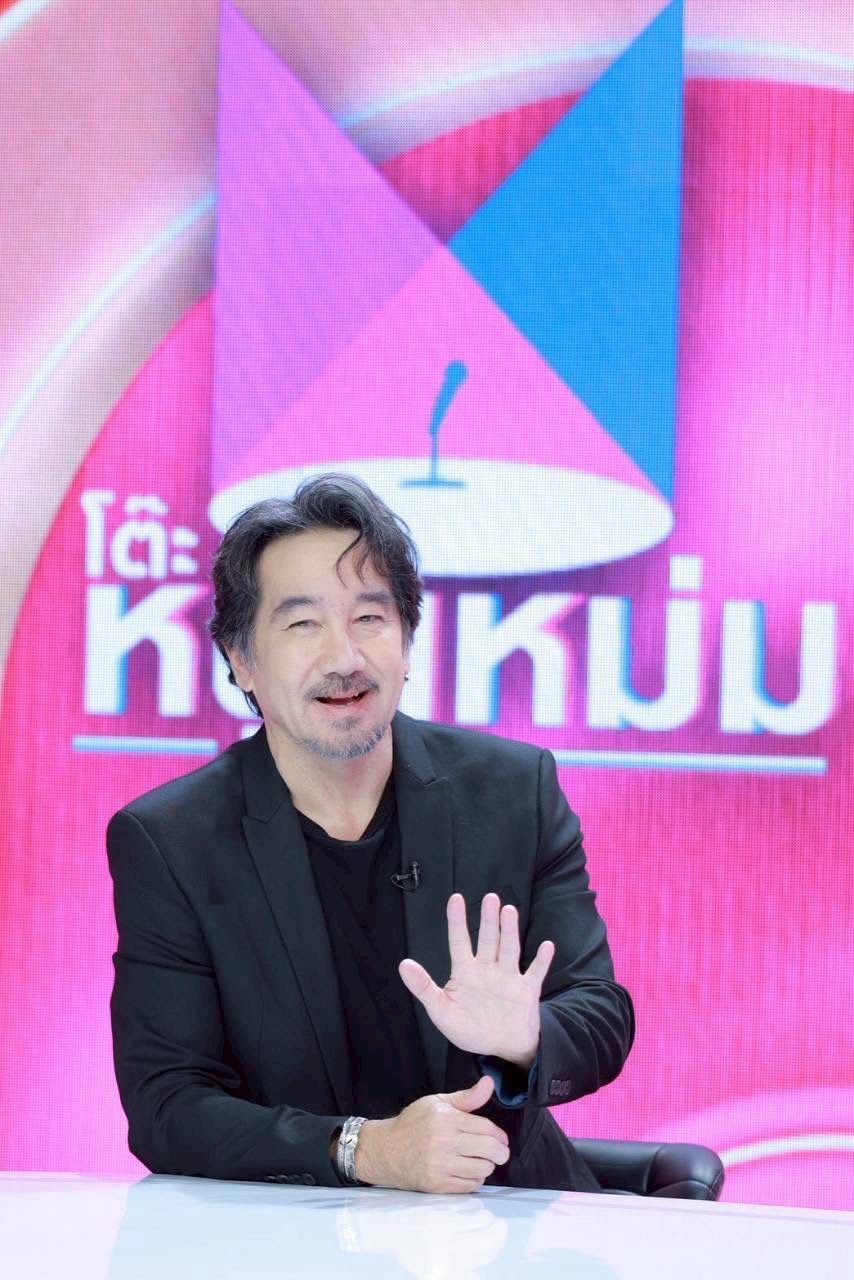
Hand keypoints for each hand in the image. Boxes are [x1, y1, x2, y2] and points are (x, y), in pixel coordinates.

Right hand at [355, 1075, 508, 1192]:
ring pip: (482, 1170)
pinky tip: (468, 1171)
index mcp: (446, 1119)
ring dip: (487, 1166)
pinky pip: (469, 1186)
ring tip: (481, 1161)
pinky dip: (474, 1180)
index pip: (486, 1128)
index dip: (499, 1135)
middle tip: (500, 1153)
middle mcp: (444, 1142)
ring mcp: (441, 1166)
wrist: (385, 1150)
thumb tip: (489, 1083)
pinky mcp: (438, 1185)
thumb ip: (466, 1097)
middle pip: (489, 1150)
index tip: (501, 1139)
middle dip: (501, 1152)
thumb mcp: (437, 1102)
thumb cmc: (412, 1124)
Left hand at [399, 893, 553, 1067]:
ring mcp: (508, 978)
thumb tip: (403, 965)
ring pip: (509, 950)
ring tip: (509, 911)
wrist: (499, 1049)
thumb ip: (423, 987)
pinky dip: (541, 960)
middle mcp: (488, 969)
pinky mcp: (527, 991)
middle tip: (490, 898)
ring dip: (509, 932)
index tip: (455, 899)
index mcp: (465, 972)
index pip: (459, 942)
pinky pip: (535, 973)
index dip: (457, 921)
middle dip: (488, 920)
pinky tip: (547, 946)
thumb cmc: (469, 1027)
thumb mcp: (440, 1010)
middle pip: (488, 940)